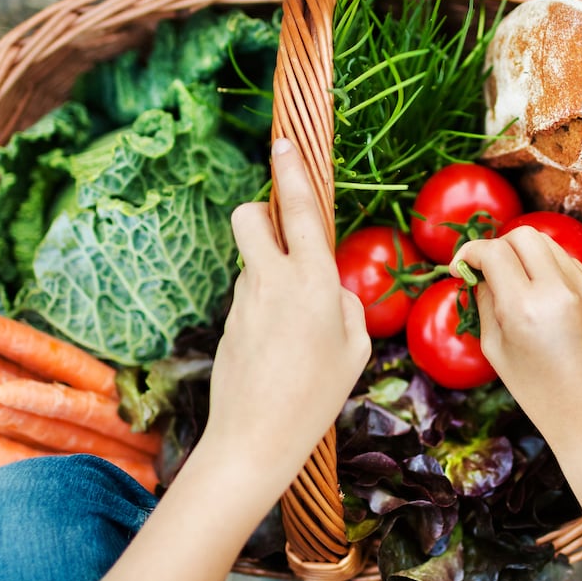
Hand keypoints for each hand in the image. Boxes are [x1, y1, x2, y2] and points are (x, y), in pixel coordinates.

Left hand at [204, 138, 370, 487]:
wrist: (254, 437)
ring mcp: (244, 300)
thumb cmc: (316, 396)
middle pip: (251, 217)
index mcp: (312, 281)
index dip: (292, 172)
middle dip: (261, 212)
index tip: (283, 142)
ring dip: (271, 275)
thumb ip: (346, 307)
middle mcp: (271, 280)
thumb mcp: (354, 349)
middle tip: (282, 236)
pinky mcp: (228, 322)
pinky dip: (265, 311)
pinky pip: (251, 299)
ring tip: (295, 334)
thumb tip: (330, 290)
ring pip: (254, 263)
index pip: (300, 210)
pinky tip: (278, 354)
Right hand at [451, 227, 581, 449]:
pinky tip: (541, 294)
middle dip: (498, 246)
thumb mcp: (497, 351)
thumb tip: (478, 273)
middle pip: (522, 235)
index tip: (460, 268)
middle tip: (489, 271)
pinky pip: (569, 262)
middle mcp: (558, 291)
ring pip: (548, 244)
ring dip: (525, 254)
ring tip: (516, 283)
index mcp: (524, 308)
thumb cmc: (540, 393)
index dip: (469, 253)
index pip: (493, 252)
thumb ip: (485, 303)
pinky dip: (549, 267)